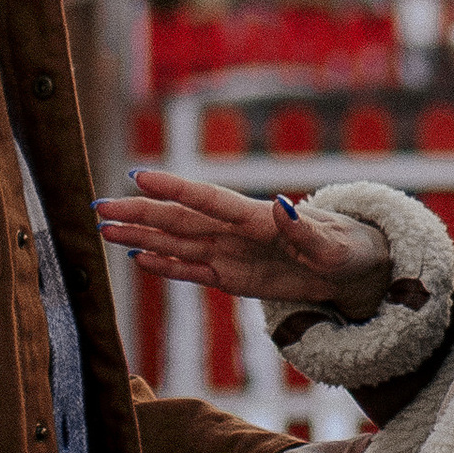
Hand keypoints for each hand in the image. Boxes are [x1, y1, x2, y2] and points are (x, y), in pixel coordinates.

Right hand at [96, 168, 391, 319]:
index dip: (175, 190)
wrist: (354, 269)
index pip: (209, 200)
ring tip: (106, 230)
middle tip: (99, 208)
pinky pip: (192, 270)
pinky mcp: (233, 276)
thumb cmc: (349, 249)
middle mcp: (237, 231)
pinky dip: (165, 265)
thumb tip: (282, 204)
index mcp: (258, 218)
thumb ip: (304, 230)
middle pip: (180, 220)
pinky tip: (138, 258)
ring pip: (178, 242)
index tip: (139, 177)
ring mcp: (232, 253)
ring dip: (142, 237)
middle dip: (140, 214)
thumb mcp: (334, 245)